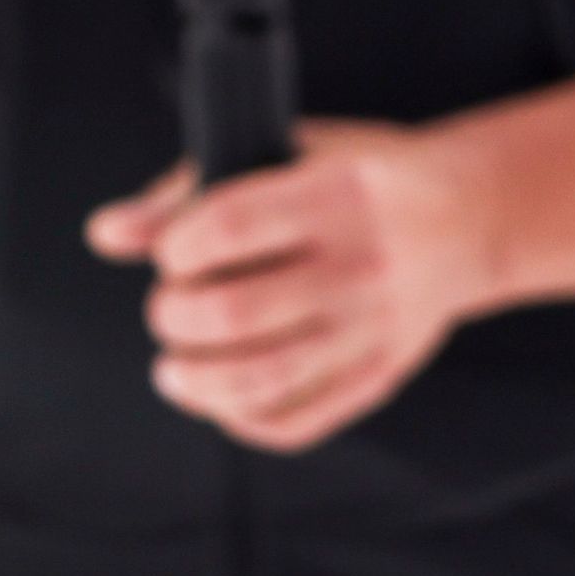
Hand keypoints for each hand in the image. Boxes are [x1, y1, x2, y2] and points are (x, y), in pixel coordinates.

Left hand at [88, 119, 489, 452]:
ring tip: (174, 367)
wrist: (469, 216)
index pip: (228, 225)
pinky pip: (293, 422)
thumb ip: (195, 191)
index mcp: (337, 193)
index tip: (174, 251)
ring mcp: (372, 327)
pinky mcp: (378, 374)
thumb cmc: (362, 177)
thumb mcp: (292, 154)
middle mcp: (359, 263)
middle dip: (173, 317)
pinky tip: (221, 393)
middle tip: (171, 307)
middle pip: (233, 312)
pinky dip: (239, 418)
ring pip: (258, 380)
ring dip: (192, 381)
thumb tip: (105, 233)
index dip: (175, 246)